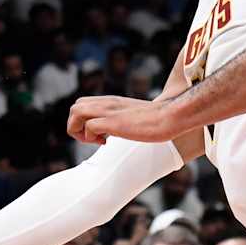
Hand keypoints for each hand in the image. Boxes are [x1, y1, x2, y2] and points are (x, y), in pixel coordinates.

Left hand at [66, 95, 181, 144]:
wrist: (171, 117)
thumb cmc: (157, 120)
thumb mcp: (133, 116)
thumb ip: (122, 118)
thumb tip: (118, 129)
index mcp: (111, 102)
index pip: (82, 104)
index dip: (83, 121)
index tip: (97, 133)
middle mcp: (107, 103)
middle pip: (74, 107)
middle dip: (77, 126)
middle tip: (93, 138)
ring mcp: (109, 111)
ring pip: (75, 112)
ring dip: (79, 130)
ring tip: (97, 140)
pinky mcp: (114, 122)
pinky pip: (89, 127)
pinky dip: (91, 138)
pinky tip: (106, 142)